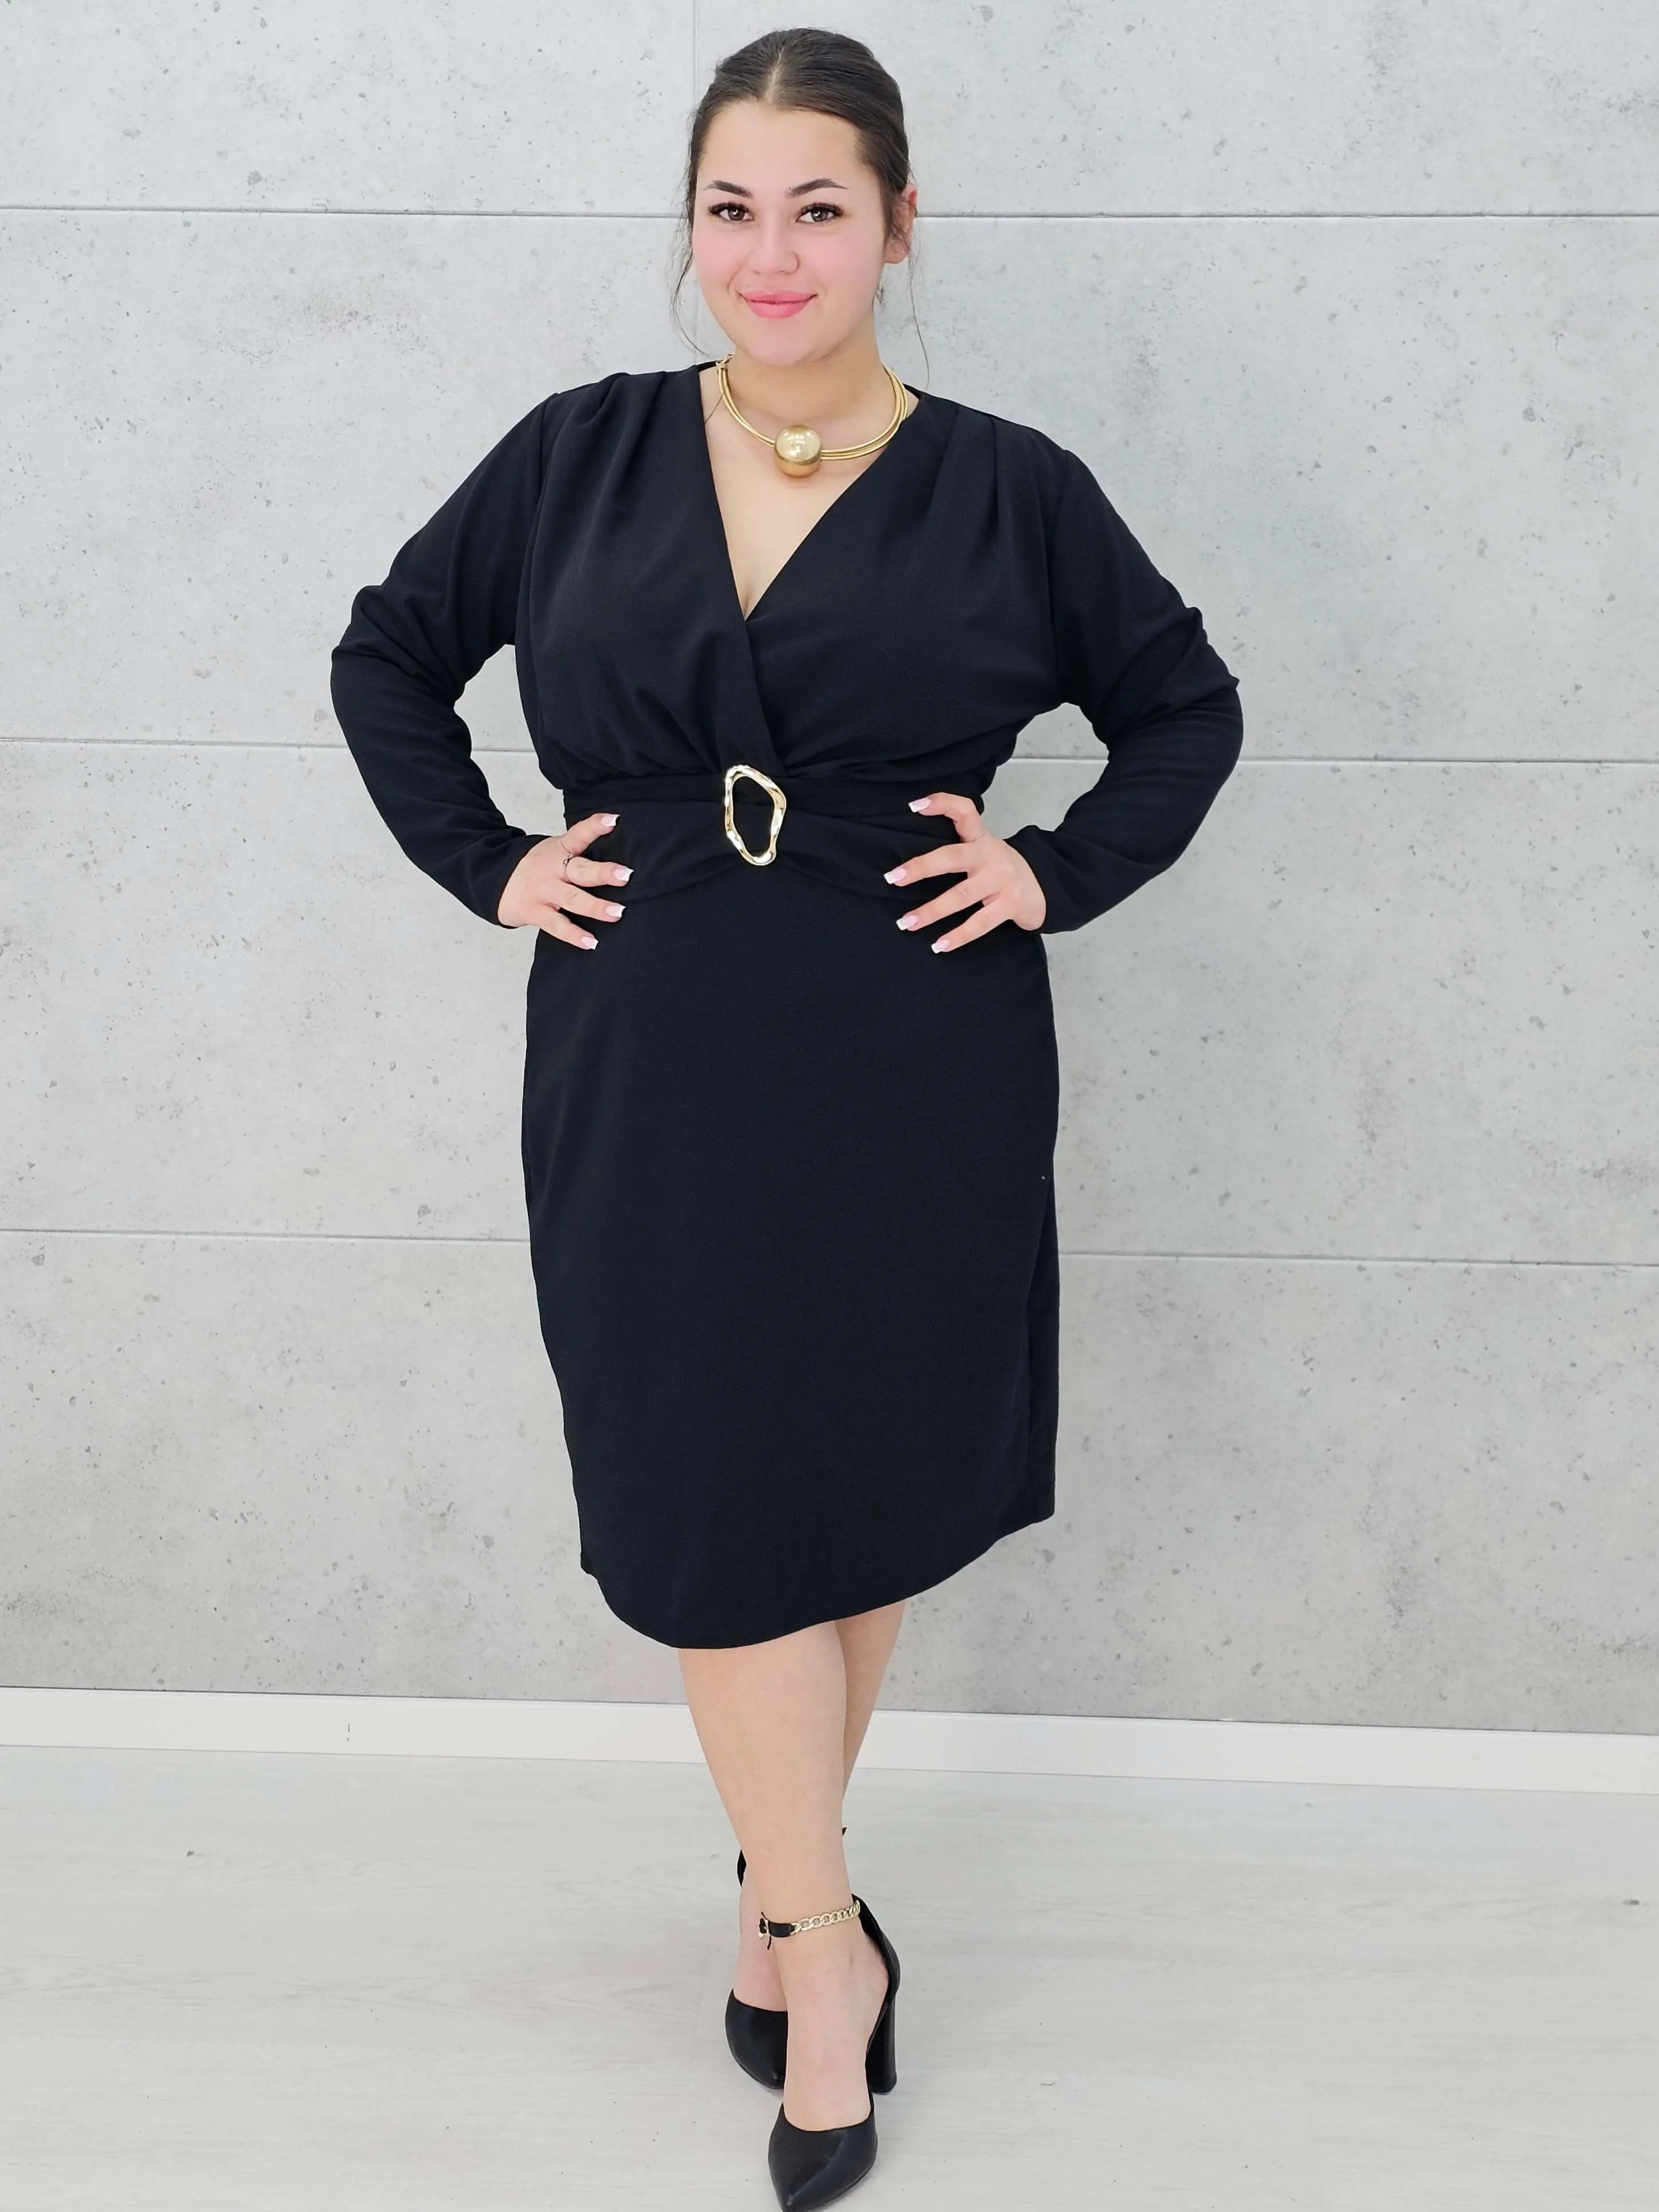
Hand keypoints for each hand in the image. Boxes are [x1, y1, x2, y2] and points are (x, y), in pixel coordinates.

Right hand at [497, 811, 630, 946]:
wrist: (492, 878)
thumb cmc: (535, 867)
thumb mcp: (553, 853)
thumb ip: (577, 856)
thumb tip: (615, 866)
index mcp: (559, 850)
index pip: (578, 834)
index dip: (594, 826)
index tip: (613, 820)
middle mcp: (553, 869)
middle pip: (580, 870)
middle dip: (603, 873)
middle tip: (626, 875)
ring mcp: (544, 891)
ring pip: (573, 899)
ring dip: (596, 907)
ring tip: (617, 913)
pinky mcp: (535, 911)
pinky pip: (557, 925)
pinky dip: (574, 935)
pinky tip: (591, 943)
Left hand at [882, 792, 1045, 949]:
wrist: (1048, 887)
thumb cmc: (1003, 871)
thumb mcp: (985, 850)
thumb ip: (958, 848)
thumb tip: (911, 865)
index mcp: (981, 839)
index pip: (964, 812)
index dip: (942, 803)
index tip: (914, 805)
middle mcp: (990, 856)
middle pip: (951, 857)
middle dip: (920, 868)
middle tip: (893, 878)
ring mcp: (1001, 881)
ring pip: (961, 896)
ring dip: (931, 911)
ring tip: (907, 923)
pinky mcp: (1010, 905)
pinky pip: (980, 923)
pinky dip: (958, 936)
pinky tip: (940, 945)